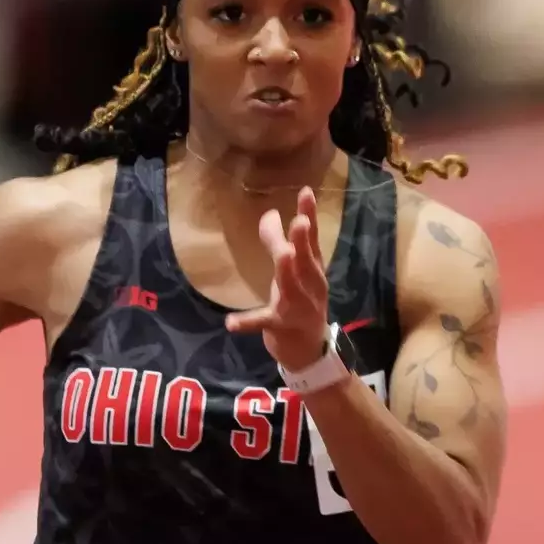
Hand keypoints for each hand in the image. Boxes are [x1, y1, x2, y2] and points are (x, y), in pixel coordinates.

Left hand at [225, 187, 330, 370]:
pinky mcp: (280, 327)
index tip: (306, 192)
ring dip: (287, 273)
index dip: (310, 216)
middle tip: (299, 222)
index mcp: (313, 271)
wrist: (310, 351)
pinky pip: (263, 323)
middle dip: (303, 243)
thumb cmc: (299, 304)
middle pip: (306, 262)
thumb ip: (280, 243)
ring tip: (284, 256)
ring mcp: (296, 308)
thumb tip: (270, 213)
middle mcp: (310, 287)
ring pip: (291, 288)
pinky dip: (247, 322)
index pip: (312, 240)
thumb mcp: (292, 273)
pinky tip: (231, 323)